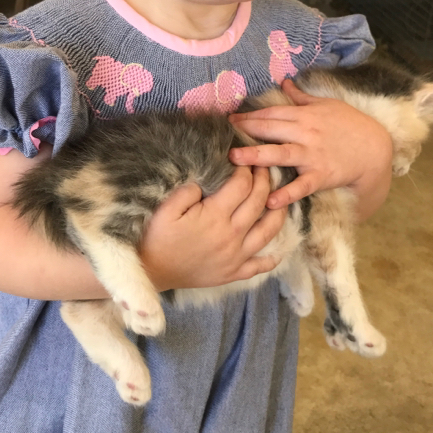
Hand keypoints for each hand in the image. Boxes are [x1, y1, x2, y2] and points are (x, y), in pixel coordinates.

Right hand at [139, 165, 286, 290]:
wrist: (152, 272)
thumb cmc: (157, 238)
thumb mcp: (166, 208)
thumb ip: (187, 192)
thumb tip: (205, 184)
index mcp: (215, 216)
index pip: (241, 185)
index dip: (246, 169)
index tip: (244, 160)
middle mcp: (232, 235)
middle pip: (259, 201)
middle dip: (264, 180)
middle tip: (264, 168)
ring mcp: (236, 256)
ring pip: (269, 230)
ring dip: (279, 211)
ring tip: (280, 198)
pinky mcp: (234, 273)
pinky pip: (260, 265)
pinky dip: (272, 257)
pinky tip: (276, 250)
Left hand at [228, 79, 392, 213]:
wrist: (375, 148)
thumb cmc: (350, 124)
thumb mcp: (327, 105)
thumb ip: (301, 97)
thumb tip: (284, 82)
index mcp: (305, 115)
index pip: (271, 114)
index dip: (248, 115)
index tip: (229, 118)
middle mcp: (305, 133)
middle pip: (270, 130)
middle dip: (245, 131)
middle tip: (222, 135)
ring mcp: (312, 154)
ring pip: (280, 154)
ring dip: (256, 156)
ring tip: (235, 159)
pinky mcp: (322, 175)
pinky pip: (301, 185)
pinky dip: (287, 193)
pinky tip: (270, 200)